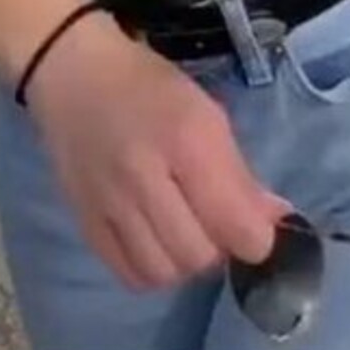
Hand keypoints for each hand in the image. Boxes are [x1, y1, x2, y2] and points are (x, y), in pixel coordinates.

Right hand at [26, 13, 288, 287]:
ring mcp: (109, 204)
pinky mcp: (84, 222)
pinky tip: (156, 244)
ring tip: (186, 234)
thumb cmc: (148, 86)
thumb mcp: (205, 114)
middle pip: (199, 255)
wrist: (74, 76)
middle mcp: (145, 176)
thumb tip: (276, 221)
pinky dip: (151, 269)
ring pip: (164, 273)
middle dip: (220, 248)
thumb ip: (240, 173)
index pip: (235, 225)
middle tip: (216, 223)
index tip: (257, 227)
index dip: (256, 238)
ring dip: (184, 262)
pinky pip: (128, 274)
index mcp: (186, 139)